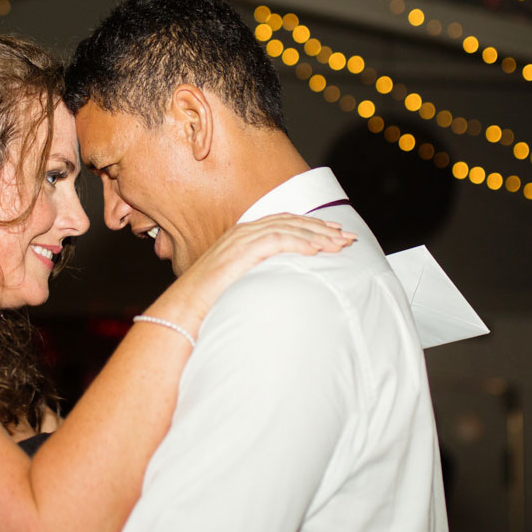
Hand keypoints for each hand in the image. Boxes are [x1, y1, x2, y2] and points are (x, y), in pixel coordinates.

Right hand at [146, 214, 355, 333]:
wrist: (185, 310)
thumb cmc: (208, 302)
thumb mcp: (236, 282)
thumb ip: (256, 273)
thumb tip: (279, 281)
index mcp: (241, 236)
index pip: (283, 222)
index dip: (310, 226)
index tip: (332, 233)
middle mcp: (243, 232)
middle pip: (290, 221)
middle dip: (321, 228)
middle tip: (347, 237)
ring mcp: (241, 240)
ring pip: (288, 228)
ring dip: (317, 235)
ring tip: (339, 244)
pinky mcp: (242, 251)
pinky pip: (278, 241)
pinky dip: (300, 243)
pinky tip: (318, 250)